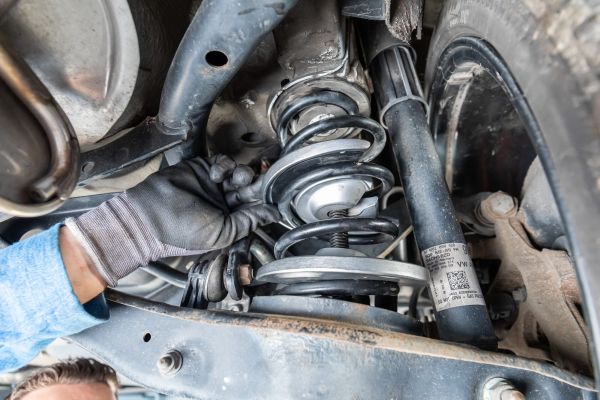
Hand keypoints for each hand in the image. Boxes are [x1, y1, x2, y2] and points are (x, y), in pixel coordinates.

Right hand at [65, 157, 279, 285]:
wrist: (151, 213)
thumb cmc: (182, 231)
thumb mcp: (222, 234)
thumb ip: (248, 222)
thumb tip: (273, 214)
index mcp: (230, 222)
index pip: (256, 209)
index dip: (265, 202)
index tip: (274, 197)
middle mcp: (224, 203)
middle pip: (251, 189)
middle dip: (256, 185)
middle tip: (255, 184)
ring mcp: (215, 185)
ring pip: (240, 173)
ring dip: (242, 174)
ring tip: (234, 180)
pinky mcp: (204, 169)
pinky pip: (224, 162)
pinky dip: (224, 165)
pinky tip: (215, 174)